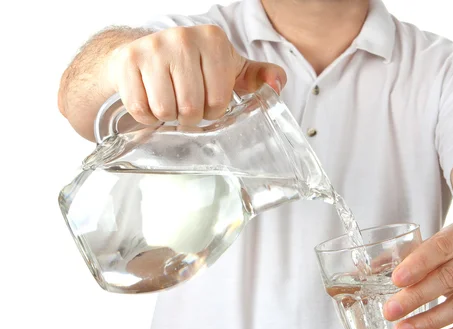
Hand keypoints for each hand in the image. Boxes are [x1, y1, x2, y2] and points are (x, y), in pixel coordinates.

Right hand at [106, 25, 286, 125]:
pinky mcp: (127, 61)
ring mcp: (152, 48)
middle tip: (188, 108)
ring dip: (168, 117)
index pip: (218, 100)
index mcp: (213, 40)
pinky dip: (146, 116)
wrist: (144, 52)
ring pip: (164, 110)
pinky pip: (140, 108)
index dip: (213, 111)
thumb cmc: (193, 66)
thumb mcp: (229, 68)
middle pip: (190, 107)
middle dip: (190, 117)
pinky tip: (151, 101)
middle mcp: (182, 38)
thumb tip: (277, 85)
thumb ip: (258, 77)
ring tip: (170, 104)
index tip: (208, 103)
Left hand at [383, 222, 452, 328]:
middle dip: (415, 297)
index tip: (396, 279)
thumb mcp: (433, 243)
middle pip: (448, 279)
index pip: (441, 247)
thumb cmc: (452, 252)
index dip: (418, 263)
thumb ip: (399, 257)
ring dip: (427, 323)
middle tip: (389, 311)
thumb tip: (356, 275)